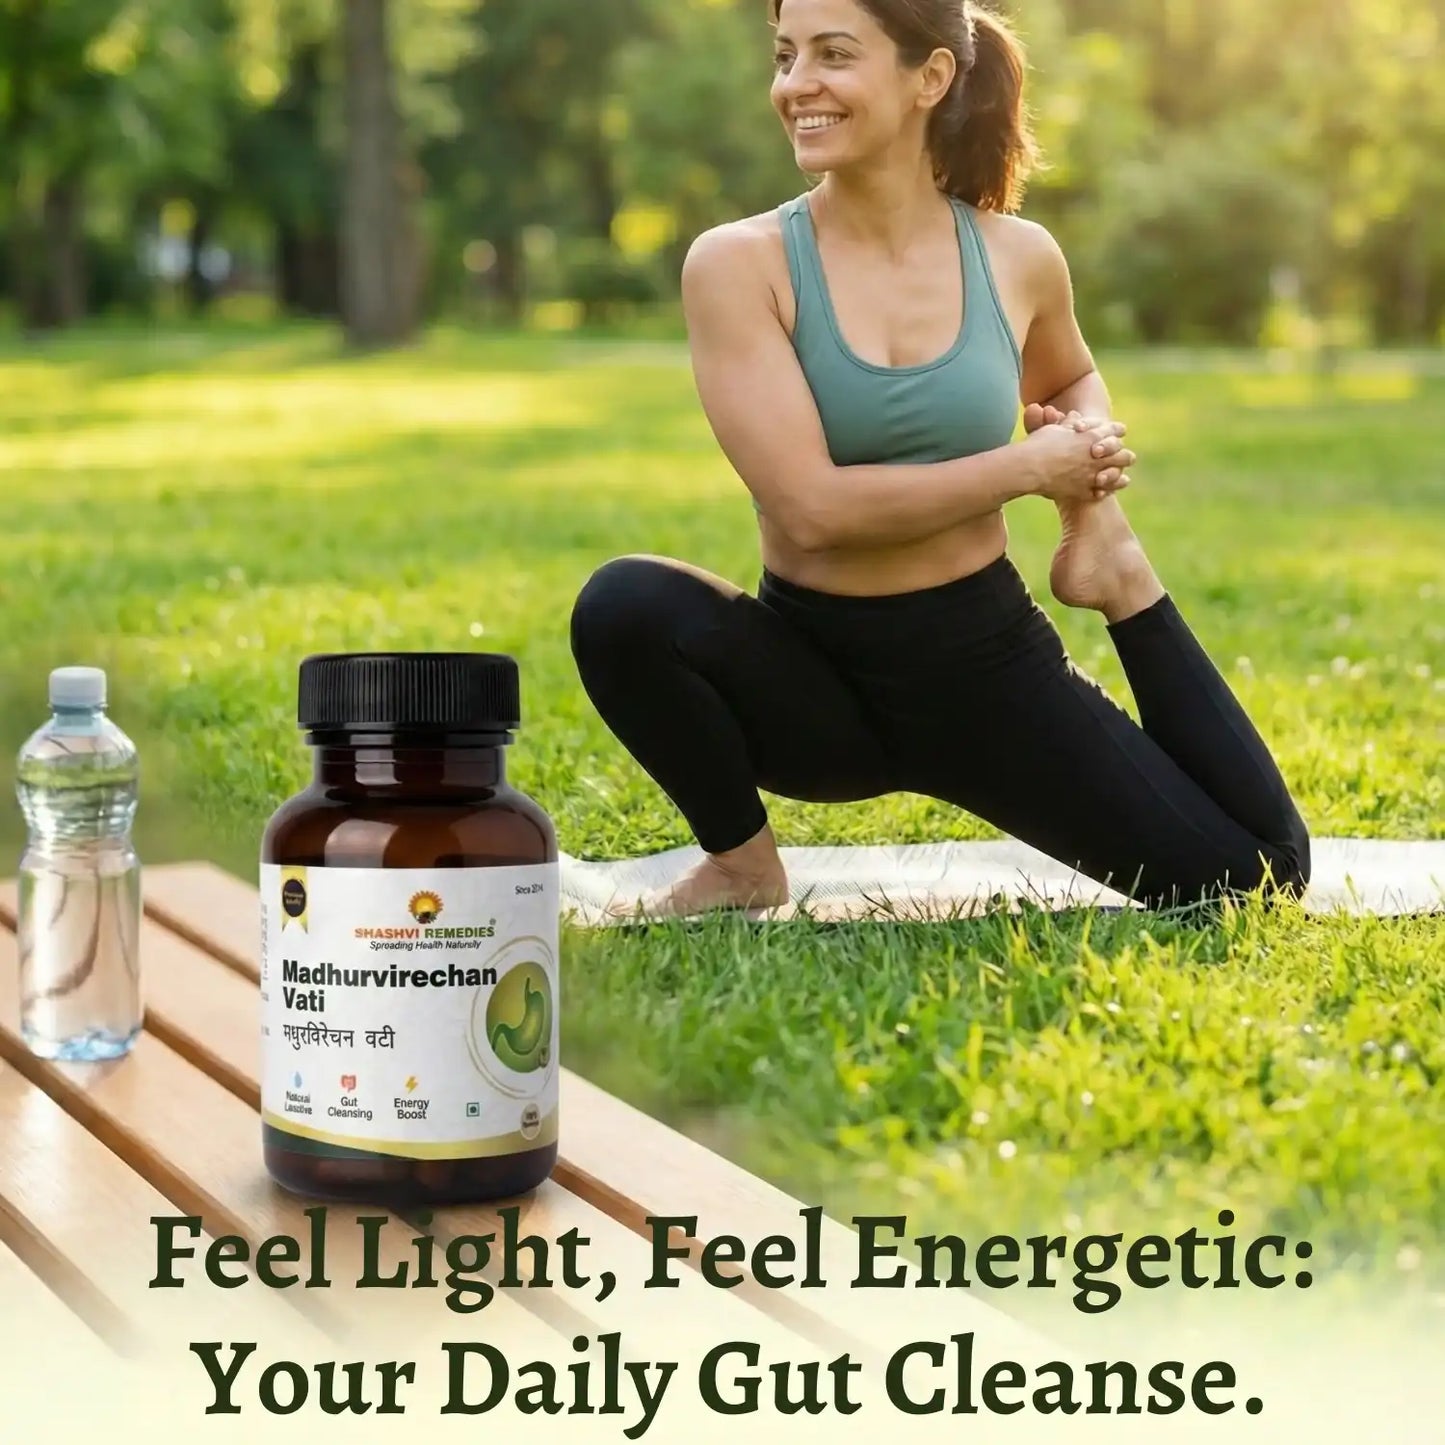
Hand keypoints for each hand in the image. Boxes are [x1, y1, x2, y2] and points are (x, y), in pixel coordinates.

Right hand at [1020, 419, 1135, 502]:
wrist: (1028, 468)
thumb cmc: (1038, 444)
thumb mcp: (1054, 429)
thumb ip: (1069, 424)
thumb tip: (1076, 416)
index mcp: (1092, 437)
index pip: (1114, 431)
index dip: (1118, 431)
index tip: (1121, 432)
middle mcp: (1096, 456)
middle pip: (1122, 455)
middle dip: (1124, 455)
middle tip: (1127, 457)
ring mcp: (1091, 475)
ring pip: (1116, 475)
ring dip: (1119, 475)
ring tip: (1124, 478)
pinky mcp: (1083, 492)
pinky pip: (1100, 493)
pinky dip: (1104, 492)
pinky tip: (1105, 492)